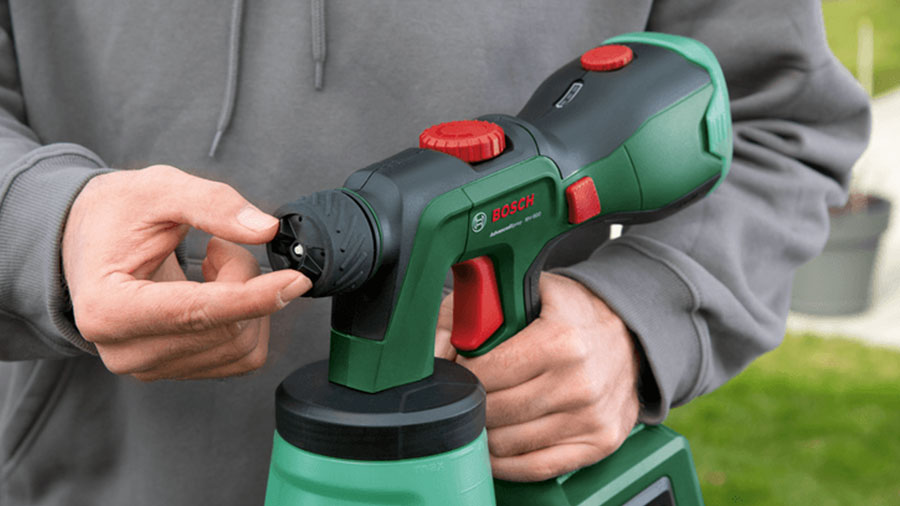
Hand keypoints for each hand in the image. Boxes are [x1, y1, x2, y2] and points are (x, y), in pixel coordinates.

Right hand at [62, 165, 310, 380]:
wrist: (86, 240)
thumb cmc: (113, 215)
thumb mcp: (157, 189)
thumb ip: (212, 203)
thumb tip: (265, 230)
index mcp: (109, 309)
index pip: (198, 313)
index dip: (254, 297)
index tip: (295, 280)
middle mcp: (126, 350)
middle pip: (227, 330)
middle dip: (244, 281)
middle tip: (221, 244)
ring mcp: (150, 367)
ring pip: (241, 347)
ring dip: (246, 301)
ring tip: (212, 266)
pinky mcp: (175, 369)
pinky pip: (240, 356)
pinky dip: (245, 320)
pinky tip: (216, 291)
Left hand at [435, 272, 639, 480]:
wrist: (630, 331)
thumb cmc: (572, 311)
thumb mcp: (526, 290)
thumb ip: (473, 312)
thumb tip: (433, 353)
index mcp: (561, 341)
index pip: (486, 374)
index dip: (463, 373)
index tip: (461, 368)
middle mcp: (579, 383)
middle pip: (495, 411)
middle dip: (473, 403)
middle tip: (470, 392)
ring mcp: (591, 417)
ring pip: (510, 443)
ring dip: (486, 432)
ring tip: (483, 414)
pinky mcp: (599, 441)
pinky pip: (538, 467)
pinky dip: (508, 463)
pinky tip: (496, 447)